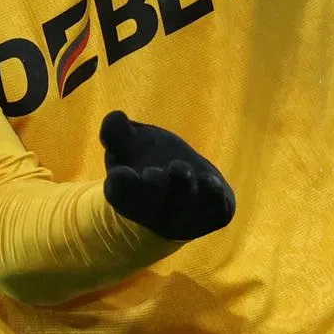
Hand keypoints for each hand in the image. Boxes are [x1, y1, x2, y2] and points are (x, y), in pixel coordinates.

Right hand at [99, 110, 234, 241]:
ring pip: (186, 204)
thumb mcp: (126, 144)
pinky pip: (217, 211)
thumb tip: (117, 118)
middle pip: (154, 202)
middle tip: (152, 173)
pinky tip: (211, 182)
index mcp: (129, 195)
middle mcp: (157, 211)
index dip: (121, 185)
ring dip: (183, 188)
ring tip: (181, 169)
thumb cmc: (145, 160)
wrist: (180, 186)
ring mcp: (187, 215)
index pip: (120, 194)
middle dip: (154, 187)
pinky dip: (214, 198)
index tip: (120, 173)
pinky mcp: (215, 213)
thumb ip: (116, 129)